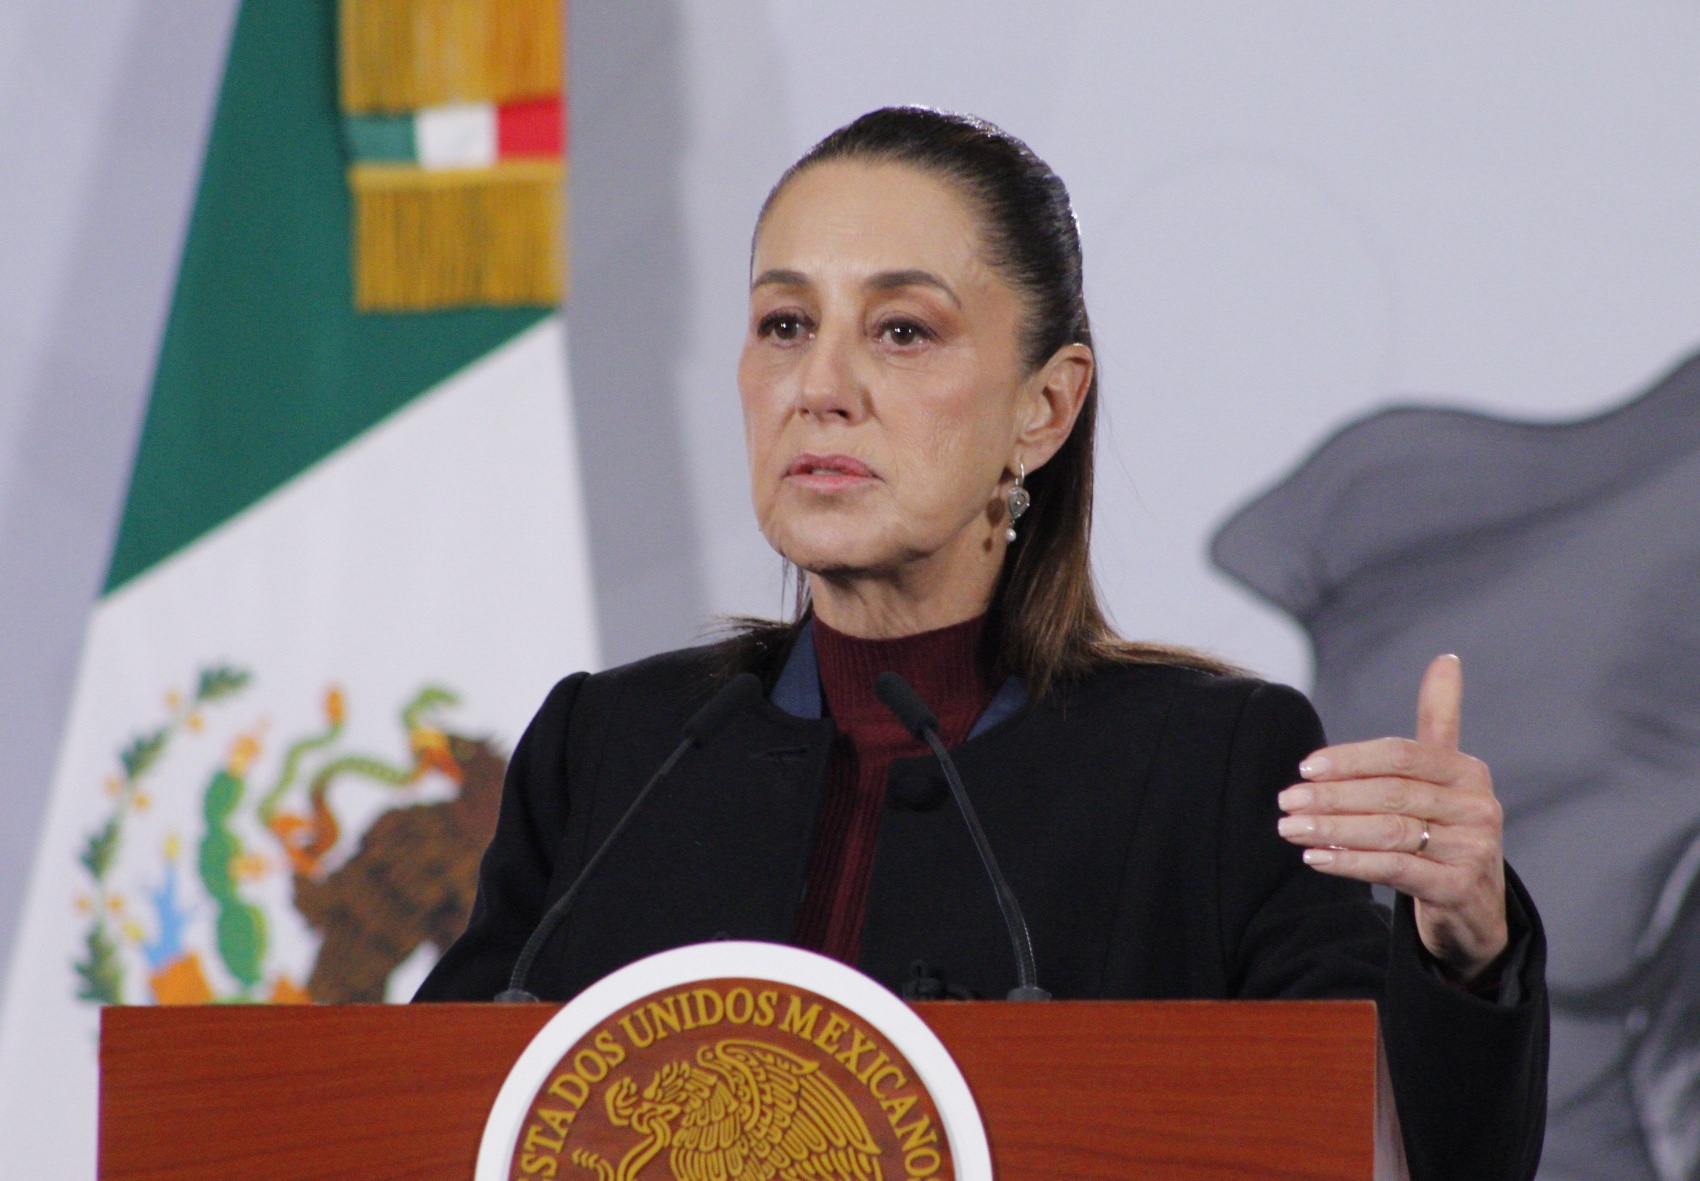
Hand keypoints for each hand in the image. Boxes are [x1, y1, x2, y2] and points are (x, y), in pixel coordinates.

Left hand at [1277, 654, 1508, 982]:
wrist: (1474, 904)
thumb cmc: (1446, 827)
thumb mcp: (1445, 775)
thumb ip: (1440, 719)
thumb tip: (1447, 658)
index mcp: (1468, 772)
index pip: (1401, 756)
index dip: (1350, 759)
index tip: (1304, 767)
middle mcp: (1478, 808)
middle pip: (1391, 794)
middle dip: (1332, 797)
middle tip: (1286, 801)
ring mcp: (1473, 850)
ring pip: (1389, 832)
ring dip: (1332, 830)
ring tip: (1291, 828)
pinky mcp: (1458, 889)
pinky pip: (1395, 870)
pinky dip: (1350, 863)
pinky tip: (1315, 859)